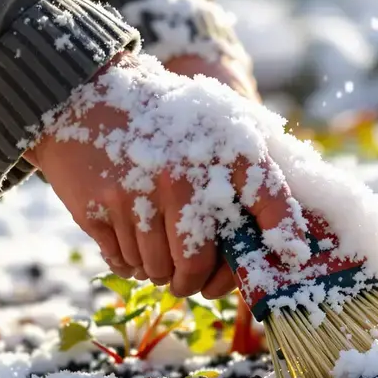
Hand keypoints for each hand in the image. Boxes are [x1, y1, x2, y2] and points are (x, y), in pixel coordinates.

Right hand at [24, 52, 299, 298]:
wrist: (86, 94)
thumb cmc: (164, 123)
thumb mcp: (216, 128)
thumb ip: (251, 178)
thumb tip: (290, 246)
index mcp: (222, 152)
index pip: (271, 202)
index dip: (283, 234)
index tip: (291, 256)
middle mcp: (184, 176)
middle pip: (197, 265)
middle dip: (194, 282)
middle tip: (190, 280)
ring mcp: (138, 193)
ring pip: (156, 269)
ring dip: (158, 270)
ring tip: (157, 249)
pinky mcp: (98, 208)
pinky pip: (123, 262)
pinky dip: (129, 262)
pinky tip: (132, 238)